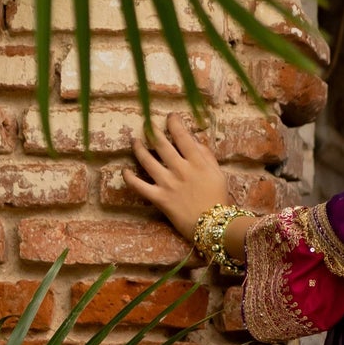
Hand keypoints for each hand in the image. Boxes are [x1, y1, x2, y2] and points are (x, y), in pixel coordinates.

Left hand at [124, 113, 230, 244]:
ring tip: (135, 141)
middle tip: (147, 124)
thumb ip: (206, 156)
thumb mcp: (218, 174)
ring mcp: (168, 184)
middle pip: (161, 144)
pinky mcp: (160, 199)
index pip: (182, 136)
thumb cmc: (219, 200)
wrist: (215, 227)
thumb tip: (194, 141)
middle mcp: (180, 170)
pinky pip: (139, 186)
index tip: (170, 117)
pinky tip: (125, 171)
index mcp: (197, 162)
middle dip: (152, 131)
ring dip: (138, 148)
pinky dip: (129, 178)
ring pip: (147, 161)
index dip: (174, 123)